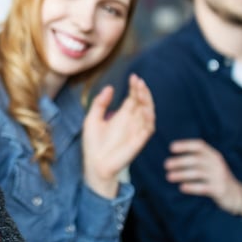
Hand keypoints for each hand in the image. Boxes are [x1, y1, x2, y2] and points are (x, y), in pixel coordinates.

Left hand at [83, 75, 154, 198]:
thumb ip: (100, 103)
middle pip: (142, 103)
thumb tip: (109, 87)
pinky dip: (149, 118)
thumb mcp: (92, 119)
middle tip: (139, 82)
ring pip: (149, 113)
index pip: (133, 98)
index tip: (134, 77)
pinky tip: (144, 109)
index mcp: (122, 115)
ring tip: (142, 92)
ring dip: (147, 102)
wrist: (95, 164)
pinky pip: (149, 128)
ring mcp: (136, 131)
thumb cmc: (93, 144)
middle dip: (142, 92)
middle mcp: (131, 121)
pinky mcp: (139, 141)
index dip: (135, 87)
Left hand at [164, 139, 241, 218]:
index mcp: (213, 155)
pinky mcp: (219, 189)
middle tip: (166, 165)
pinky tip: (181, 188)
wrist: (237, 195)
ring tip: (169, 176)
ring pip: (198, 173)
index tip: (171, 148)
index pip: (199, 145)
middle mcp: (217, 163)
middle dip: (180, 161)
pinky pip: (204, 187)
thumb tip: (172, 160)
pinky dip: (192, 187)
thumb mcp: (210, 166)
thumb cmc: (217, 178)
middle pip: (196, 159)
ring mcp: (219, 176)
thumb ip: (197, 160)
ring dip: (182, 174)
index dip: (185, 145)